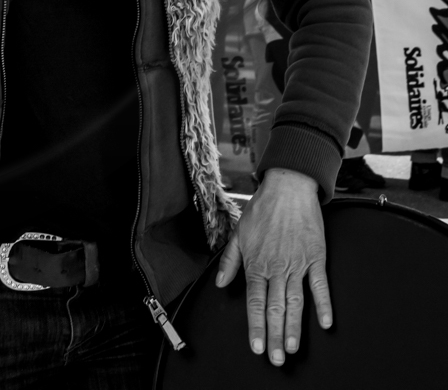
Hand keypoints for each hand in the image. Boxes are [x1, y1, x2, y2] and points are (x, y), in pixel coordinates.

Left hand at [216, 167, 330, 365]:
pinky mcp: (316, 258)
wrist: (287, 188)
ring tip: (294, 348)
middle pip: (274, 307)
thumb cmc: (262, 210)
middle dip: (275, 335)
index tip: (257, 346)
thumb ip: (230, 261)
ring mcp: (297, 264)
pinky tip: (325, 323)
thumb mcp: (239, 233)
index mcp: (256, 262)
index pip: (254, 300)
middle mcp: (276, 266)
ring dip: (295, 327)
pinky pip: (320, 285)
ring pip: (295, 301)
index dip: (255, 325)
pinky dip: (324, 304)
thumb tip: (220, 282)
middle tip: (276, 359)